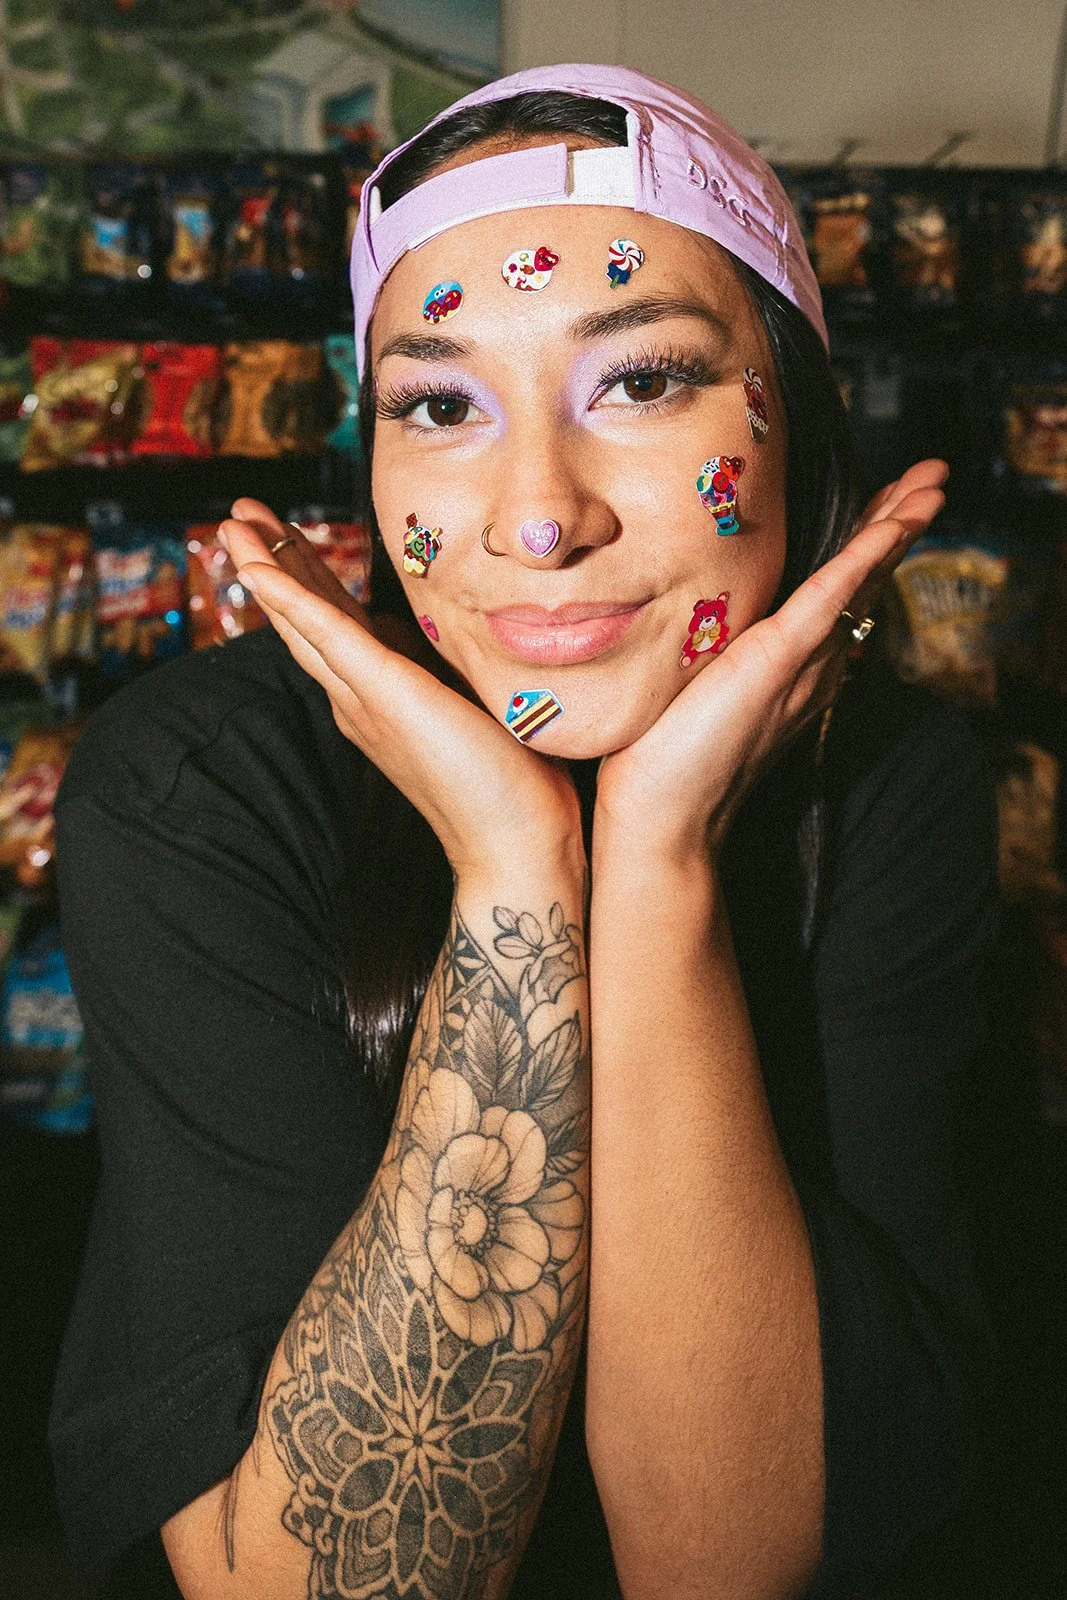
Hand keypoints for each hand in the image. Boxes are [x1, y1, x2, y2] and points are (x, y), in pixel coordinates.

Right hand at [218, 500, 582, 882]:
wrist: (517, 845)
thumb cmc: (514, 784)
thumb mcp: (480, 705)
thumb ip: (458, 671)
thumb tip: (463, 633)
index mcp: (383, 697)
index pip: (337, 626)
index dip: (305, 579)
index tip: (280, 538)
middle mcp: (361, 699)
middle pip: (305, 618)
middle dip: (271, 562)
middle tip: (235, 518)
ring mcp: (366, 698)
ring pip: (304, 620)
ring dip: (266, 567)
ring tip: (232, 525)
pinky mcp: (385, 694)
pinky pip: (326, 634)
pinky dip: (288, 599)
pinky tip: (258, 570)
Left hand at [594, 460, 947, 861]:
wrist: (659, 817)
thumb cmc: (660, 757)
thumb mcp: (690, 686)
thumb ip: (707, 651)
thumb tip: (691, 614)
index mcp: (791, 668)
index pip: (839, 593)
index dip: (868, 544)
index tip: (889, 499)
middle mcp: (809, 666)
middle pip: (865, 582)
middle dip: (899, 525)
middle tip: (932, 476)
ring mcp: (798, 664)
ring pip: (861, 584)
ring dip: (898, 528)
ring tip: (932, 484)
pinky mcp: (777, 662)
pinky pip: (830, 600)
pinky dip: (863, 558)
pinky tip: (891, 524)